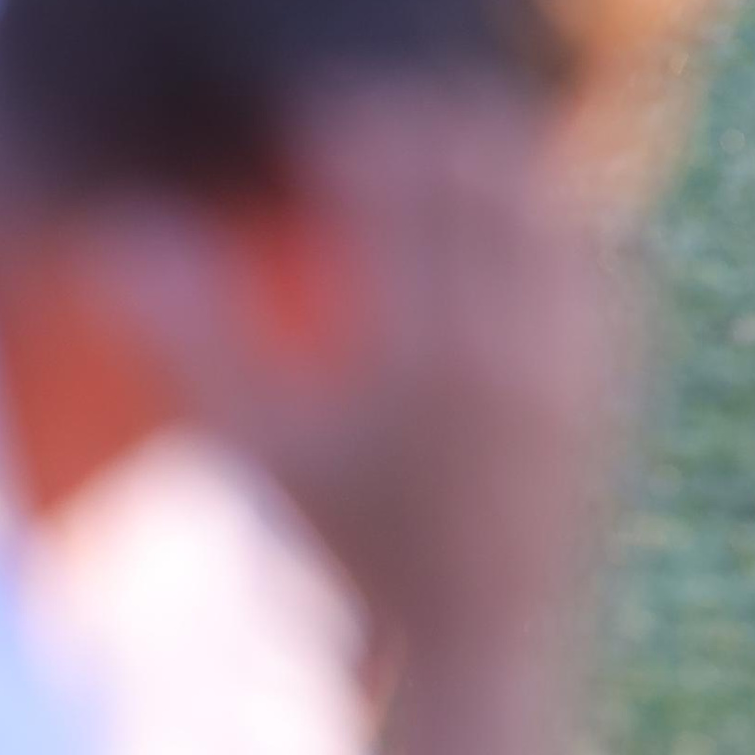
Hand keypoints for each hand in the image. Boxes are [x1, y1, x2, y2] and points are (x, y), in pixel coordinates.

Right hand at [93, 88, 627, 641]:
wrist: (482, 628)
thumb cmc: (356, 534)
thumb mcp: (260, 444)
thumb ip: (190, 339)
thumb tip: (133, 233)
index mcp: (425, 350)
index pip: (405, 188)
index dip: (362, 137)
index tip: (320, 127)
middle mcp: (516, 340)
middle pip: (485, 176)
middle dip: (432, 131)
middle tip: (383, 127)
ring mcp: (580, 350)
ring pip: (548, 203)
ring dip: (496, 164)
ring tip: (440, 159)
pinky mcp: (620, 365)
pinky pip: (596, 253)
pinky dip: (549, 216)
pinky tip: (505, 214)